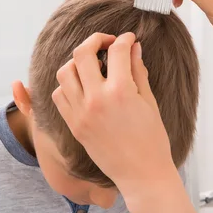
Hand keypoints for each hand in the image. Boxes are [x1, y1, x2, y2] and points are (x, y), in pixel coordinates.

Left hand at [51, 32, 175, 192]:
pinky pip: (59, 95)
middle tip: (107, 42)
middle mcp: (96, 99)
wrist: (141, 174)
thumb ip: (138, 71)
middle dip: (95, 40)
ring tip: (93, 64)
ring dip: (78, 61)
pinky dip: (68, 84)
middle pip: (83, 53)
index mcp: (120, 91)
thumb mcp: (149, 101)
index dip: (125, 39)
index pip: (117, 51)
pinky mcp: (73, 125)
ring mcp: (81, 112)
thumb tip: (133, 48)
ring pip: (65, 72)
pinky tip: (83, 85)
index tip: (129, 38)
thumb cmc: (152, 140)